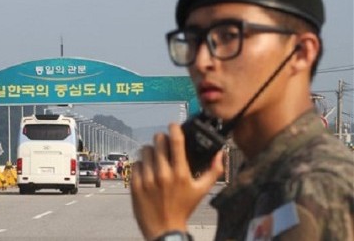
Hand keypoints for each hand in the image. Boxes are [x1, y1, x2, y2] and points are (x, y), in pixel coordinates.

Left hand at [130, 123, 223, 239]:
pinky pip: (136, 163)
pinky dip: (141, 165)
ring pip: (145, 150)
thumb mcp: (202, 190)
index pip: (176, 141)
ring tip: (155, 160)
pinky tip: (147, 172)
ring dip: (151, 152)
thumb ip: (214, 171)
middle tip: (164, 144)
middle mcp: (163, 174)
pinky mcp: (135, 184)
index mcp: (181, 173)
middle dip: (161, 139)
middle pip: (158, 141)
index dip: (174, 128)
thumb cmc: (184, 208)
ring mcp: (147, 179)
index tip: (173, 125)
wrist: (164, 229)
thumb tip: (221, 153)